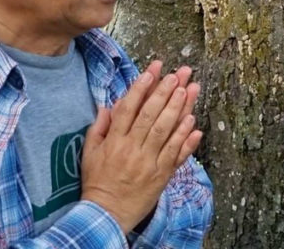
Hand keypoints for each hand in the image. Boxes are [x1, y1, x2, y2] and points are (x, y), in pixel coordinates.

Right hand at [80, 64, 202, 233]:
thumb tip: (107, 105)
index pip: (128, 109)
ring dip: (179, 108)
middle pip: (151, 115)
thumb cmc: (98, 181)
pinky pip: (176, 154)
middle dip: (165, 92)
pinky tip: (194, 122)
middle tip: (178, 74)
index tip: (152, 71)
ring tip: (190, 89)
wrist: (107, 213)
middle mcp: (132, 148)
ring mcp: (149, 161)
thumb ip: (99, 128)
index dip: (141, 88)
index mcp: (114, 141)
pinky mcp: (162, 174)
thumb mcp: (90, 153)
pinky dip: (186, 138)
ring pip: (166, 131)